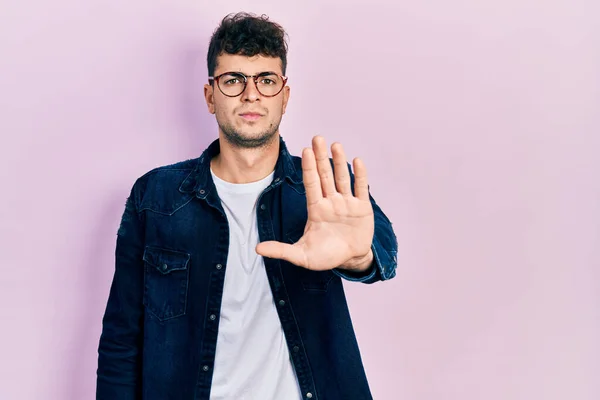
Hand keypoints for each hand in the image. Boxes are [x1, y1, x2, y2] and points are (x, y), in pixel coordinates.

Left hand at [256, 136, 374, 271]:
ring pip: (342, 178)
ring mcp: (347, 203)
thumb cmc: (326, 256)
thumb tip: (257, 249)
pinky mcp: (363, 208)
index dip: (308, 168)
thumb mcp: (302, 255)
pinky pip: (361, 189)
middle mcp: (331, 202)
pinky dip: (360, 175)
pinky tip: (357, 161)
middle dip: (321, 158)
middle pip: (325, 176)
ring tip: (336, 145)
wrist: (350, 261)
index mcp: (316, 209)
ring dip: (339, 162)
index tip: (305, 151)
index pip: (311, 184)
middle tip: (317, 138)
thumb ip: (281, 250)